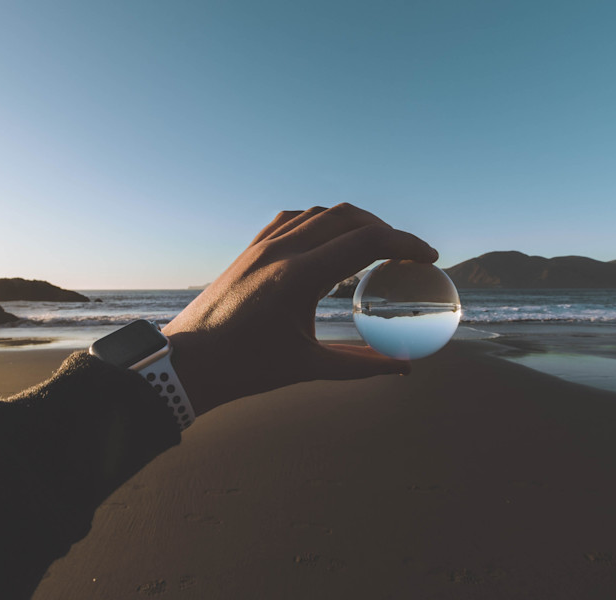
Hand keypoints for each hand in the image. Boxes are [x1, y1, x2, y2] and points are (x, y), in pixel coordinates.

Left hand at [162, 203, 437, 415]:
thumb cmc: (246, 369)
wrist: (188, 363)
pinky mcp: (249, 249)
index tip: (428, 257)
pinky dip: (319, 222)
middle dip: (385, 229)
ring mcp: (262, 246)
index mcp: (299, 278)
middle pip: (348, 217)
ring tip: (373, 245)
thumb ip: (362, 365)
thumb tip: (404, 368)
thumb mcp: (309, 367)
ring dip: (352, 222)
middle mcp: (281, 252)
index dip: (405, 244)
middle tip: (405, 253)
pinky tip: (328, 239)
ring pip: (319, 213)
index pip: (366, 242)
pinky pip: (291, 219)